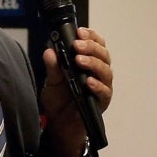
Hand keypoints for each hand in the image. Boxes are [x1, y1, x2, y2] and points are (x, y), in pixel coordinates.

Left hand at [40, 26, 112, 156]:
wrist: (59, 125)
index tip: (79, 32)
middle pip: (103, 55)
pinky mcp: (101, 102)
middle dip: (91, 47)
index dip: (91, 37)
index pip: (96, 45)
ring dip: (93, 63)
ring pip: (106, 71)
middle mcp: (98, 74)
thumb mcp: (52, 81)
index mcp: (89, 64)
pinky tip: (88, 81)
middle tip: (77, 45)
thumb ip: (53, 67)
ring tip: (79, 60)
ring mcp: (102, 88)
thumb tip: (50, 51)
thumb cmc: (59, 101)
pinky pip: (104, 92)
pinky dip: (97, 85)